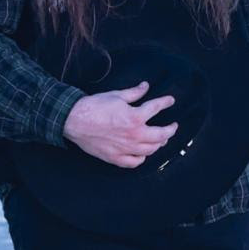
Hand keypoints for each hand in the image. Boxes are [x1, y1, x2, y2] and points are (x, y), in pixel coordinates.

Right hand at [63, 81, 177, 167]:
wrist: (74, 120)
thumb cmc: (94, 106)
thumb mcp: (116, 95)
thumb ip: (134, 93)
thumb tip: (145, 86)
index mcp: (135, 117)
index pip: (157, 108)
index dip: (166, 102)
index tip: (171, 100)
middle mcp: (134, 135)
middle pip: (161, 135)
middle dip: (170, 130)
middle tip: (173, 126)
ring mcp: (125, 149)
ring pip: (150, 150)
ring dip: (158, 144)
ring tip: (161, 140)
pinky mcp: (115, 158)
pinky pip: (134, 162)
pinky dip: (141, 158)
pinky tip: (143, 154)